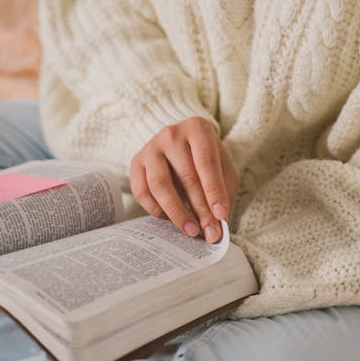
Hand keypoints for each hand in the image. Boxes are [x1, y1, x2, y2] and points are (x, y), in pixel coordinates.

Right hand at [130, 117, 236, 242]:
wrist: (180, 144)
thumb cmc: (205, 159)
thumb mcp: (222, 167)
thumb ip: (223, 191)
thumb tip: (217, 223)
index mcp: (197, 128)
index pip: (206, 162)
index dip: (214, 190)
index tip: (221, 215)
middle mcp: (171, 134)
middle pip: (186, 176)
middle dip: (200, 208)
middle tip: (210, 232)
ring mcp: (150, 147)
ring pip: (160, 185)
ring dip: (177, 212)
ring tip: (191, 230)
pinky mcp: (136, 162)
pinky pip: (142, 192)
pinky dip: (157, 210)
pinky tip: (170, 220)